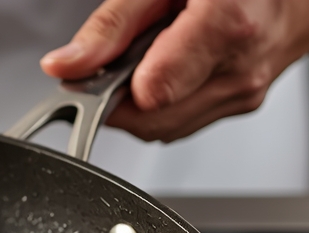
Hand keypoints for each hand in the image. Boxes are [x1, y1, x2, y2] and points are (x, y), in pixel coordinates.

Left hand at [40, 0, 308, 141]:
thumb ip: (111, 26)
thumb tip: (64, 68)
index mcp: (224, 28)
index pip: (148, 97)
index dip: (111, 89)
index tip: (96, 73)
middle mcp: (238, 70)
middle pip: (150, 122)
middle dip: (120, 100)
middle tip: (119, 63)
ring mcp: (243, 92)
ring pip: (163, 129)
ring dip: (141, 104)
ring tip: (151, 58)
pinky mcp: (242, 103)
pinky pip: (183, 122)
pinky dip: (165, 103)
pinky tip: (171, 68)